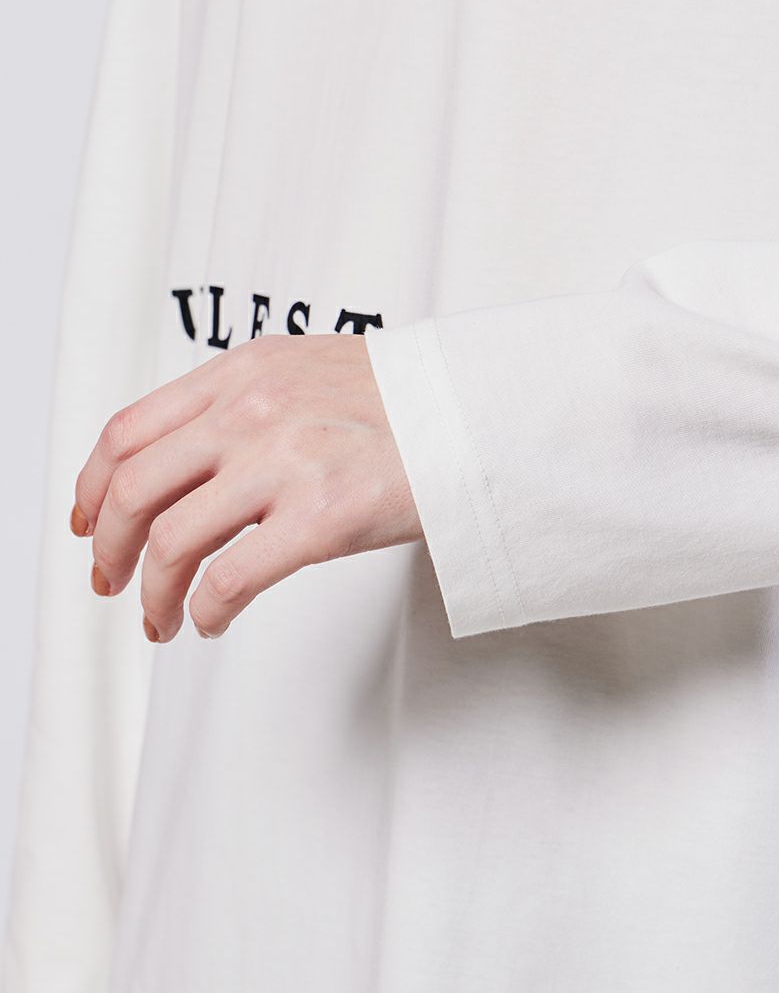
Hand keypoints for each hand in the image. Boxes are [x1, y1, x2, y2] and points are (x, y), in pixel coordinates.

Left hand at [68, 332, 422, 642]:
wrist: (477, 415)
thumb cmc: (402, 401)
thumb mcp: (306, 371)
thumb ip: (242, 402)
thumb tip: (184, 463)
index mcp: (242, 373)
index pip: (127, 431)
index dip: (91, 486)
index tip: (87, 522)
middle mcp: (251, 411)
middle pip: (131, 489)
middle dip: (107, 549)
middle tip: (111, 582)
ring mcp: (284, 462)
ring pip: (170, 541)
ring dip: (152, 594)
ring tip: (162, 619)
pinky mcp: (321, 517)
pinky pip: (229, 579)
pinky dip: (206, 611)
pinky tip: (213, 620)